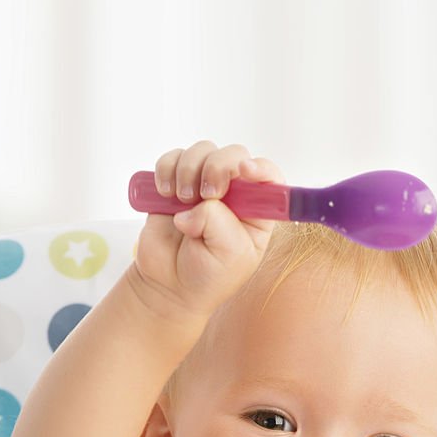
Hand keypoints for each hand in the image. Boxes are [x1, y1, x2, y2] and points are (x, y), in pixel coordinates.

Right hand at [133, 140, 285, 321]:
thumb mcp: (229, 255)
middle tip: (205, 195)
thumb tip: (195, 204)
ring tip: (182, 201)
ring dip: (189, 170)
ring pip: (203, 151)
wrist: (169, 285)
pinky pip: (173, 158)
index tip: (243, 170)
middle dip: (218, 168)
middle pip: (234, 155)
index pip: (269, 176)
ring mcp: (205, 186)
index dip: (259, 167)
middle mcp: (234, 195)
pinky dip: (167, 170)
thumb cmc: (208, 276)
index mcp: (257, 212)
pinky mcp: (177, 183)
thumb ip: (219, 221)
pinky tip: (166, 194)